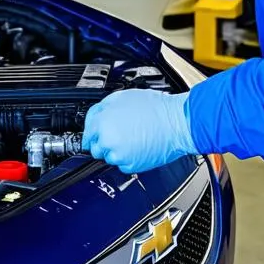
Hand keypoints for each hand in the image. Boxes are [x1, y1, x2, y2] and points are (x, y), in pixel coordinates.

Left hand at [81, 89, 195, 172]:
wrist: (176, 124)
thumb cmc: (155, 108)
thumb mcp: (122, 96)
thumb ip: (103, 108)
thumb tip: (96, 116)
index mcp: (103, 123)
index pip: (87, 132)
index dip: (92, 131)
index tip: (94, 134)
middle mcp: (108, 141)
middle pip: (95, 148)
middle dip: (103, 141)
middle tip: (118, 132)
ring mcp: (119, 156)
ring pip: (108, 157)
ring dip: (115, 150)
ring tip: (131, 138)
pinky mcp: (131, 166)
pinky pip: (121, 164)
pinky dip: (127, 158)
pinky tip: (137, 146)